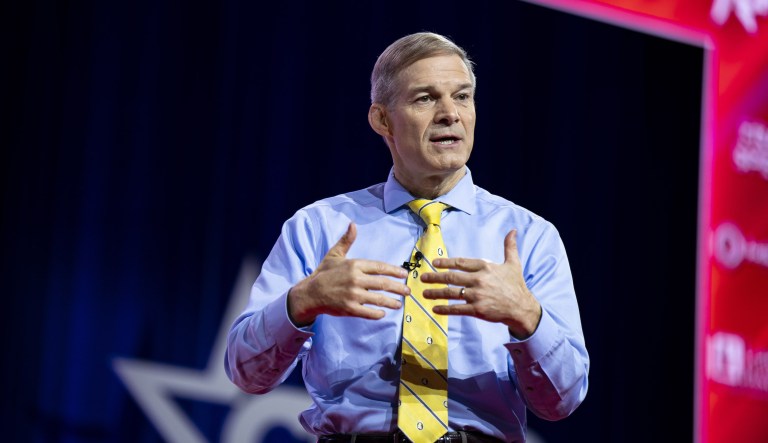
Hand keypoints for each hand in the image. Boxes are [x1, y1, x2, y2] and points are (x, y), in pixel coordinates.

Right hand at [287, 222, 410, 326]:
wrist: (309, 293)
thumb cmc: (324, 273)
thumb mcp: (334, 254)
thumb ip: (347, 241)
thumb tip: (353, 224)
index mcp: (354, 265)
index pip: (380, 267)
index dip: (394, 271)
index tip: (404, 274)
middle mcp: (355, 279)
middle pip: (383, 284)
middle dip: (398, 288)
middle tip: (407, 291)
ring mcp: (353, 295)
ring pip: (379, 299)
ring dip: (392, 302)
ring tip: (399, 304)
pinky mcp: (349, 308)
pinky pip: (369, 312)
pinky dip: (378, 314)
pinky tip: (383, 313)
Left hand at [421, 229, 541, 338]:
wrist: (522, 308)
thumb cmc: (516, 285)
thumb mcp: (514, 264)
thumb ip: (509, 247)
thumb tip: (513, 231)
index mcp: (486, 267)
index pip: (461, 263)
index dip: (446, 262)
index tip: (434, 262)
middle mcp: (479, 280)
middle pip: (452, 277)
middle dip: (435, 277)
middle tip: (423, 277)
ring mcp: (477, 295)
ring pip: (451, 293)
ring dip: (436, 292)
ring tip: (424, 292)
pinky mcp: (477, 310)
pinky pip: (457, 309)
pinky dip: (445, 309)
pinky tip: (435, 308)